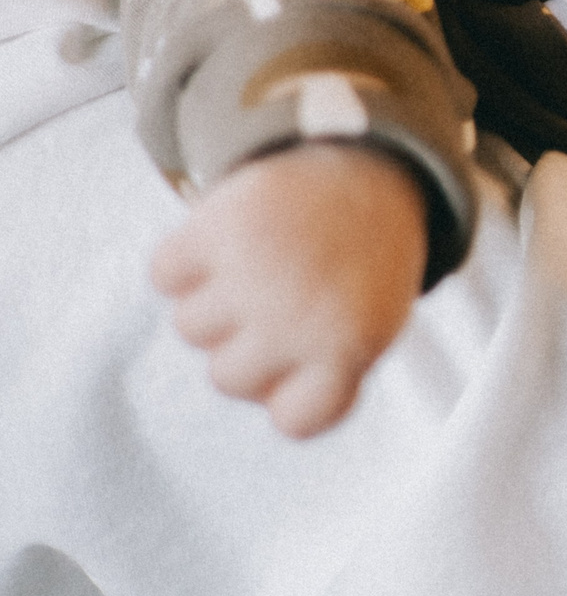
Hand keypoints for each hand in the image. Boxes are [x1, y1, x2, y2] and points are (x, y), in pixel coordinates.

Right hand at [149, 142, 429, 438]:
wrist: (372, 173)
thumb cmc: (360, 262)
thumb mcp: (370, 324)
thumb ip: (320, 374)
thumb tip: (265, 402)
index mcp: (348, 347)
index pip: (297, 422)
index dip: (296, 395)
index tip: (316, 360)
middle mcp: (298, 317)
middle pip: (227, 379)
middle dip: (250, 346)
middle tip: (286, 300)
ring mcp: (254, 273)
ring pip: (190, 328)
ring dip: (216, 300)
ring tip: (262, 267)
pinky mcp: (217, 227)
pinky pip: (165, 273)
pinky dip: (185, 261)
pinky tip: (228, 244)